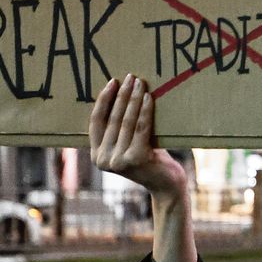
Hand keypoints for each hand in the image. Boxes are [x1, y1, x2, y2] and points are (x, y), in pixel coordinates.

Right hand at [90, 74, 186, 199]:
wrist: (166, 184)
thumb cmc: (149, 160)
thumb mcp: (129, 144)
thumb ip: (120, 129)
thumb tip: (122, 93)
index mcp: (96, 155)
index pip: (95, 121)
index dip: (103, 100)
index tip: (112, 82)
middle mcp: (103, 159)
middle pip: (112, 118)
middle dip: (122, 95)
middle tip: (130, 77)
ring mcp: (117, 160)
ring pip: (126, 121)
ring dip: (134, 99)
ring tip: (140, 83)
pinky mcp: (135, 158)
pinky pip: (141, 127)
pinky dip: (145, 110)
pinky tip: (149, 97)